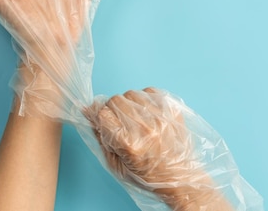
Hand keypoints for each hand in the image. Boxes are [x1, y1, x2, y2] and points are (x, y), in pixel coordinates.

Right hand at [87, 88, 232, 210]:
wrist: (179, 177)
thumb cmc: (146, 175)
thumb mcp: (115, 163)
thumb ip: (100, 136)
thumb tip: (87, 110)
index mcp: (128, 144)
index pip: (102, 113)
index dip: (99, 116)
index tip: (102, 120)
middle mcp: (144, 128)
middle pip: (115, 100)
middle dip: (112, 110)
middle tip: (120, 123)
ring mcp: (160, 117)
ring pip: (131, 93)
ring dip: (128, 104)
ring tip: (135, 119)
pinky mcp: (172, 109)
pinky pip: (149, 91)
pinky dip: (144, 99)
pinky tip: (147, 113)